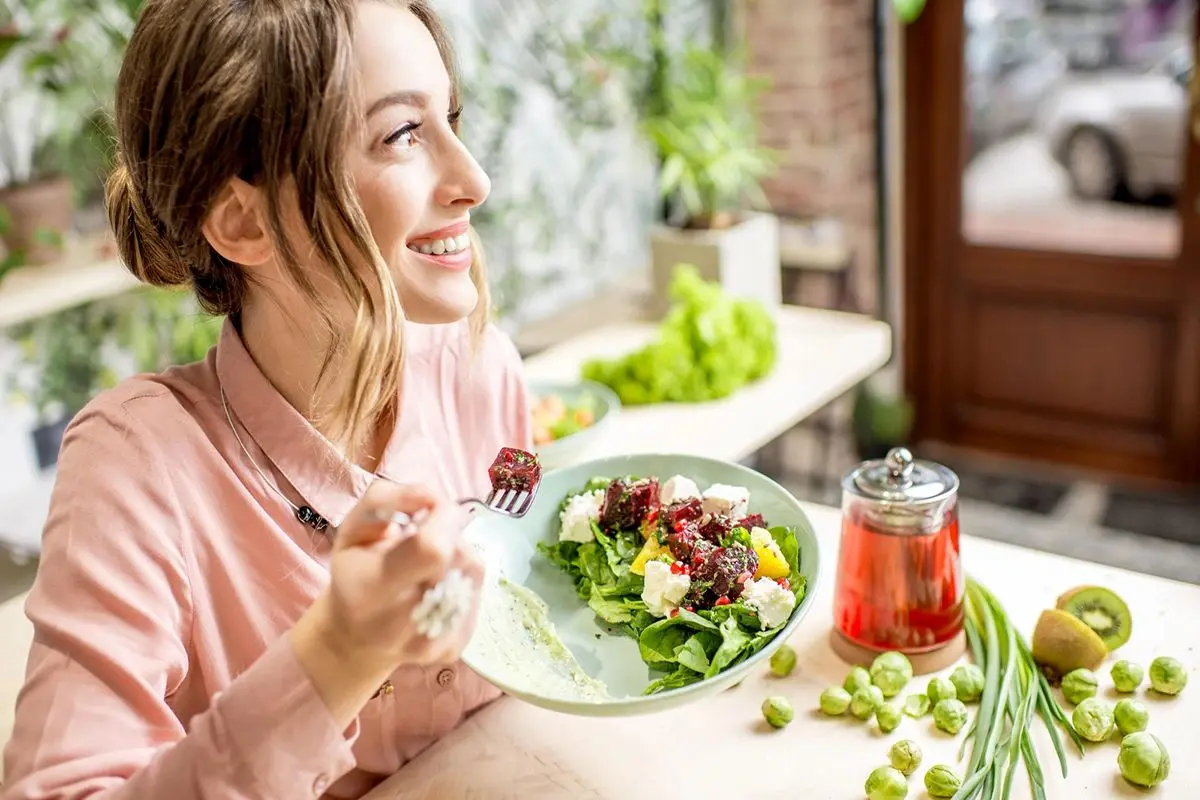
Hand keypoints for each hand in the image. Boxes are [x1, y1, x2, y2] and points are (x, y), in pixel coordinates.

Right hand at [326, 480, 483, 666]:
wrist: (356, 638)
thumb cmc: (355, 573)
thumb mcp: (352, 528)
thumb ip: (385, 499)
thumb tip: (432, 496)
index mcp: (371, 590)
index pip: (432, 548)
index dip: (443, 517)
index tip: (429, 509)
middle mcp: (401, 624)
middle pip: (458, 556)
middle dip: (448, 534)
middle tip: (423, 540)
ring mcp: (431, 643)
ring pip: (473, 571)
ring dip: (457, 555)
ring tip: (428, 564)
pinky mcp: (454, 650)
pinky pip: (477, 593)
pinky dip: (463, 579)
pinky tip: (438, 585)